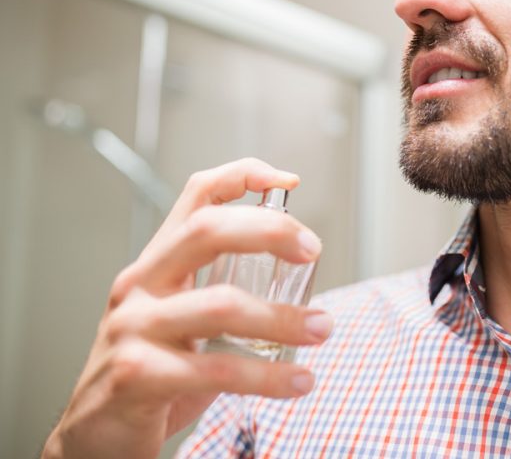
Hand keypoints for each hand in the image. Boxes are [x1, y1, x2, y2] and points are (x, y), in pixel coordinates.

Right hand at [43, 158, 330, 458]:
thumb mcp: (182, 322)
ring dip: (283, 317)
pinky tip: (297, 382)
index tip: (288, 180)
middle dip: (268, 231)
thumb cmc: (149, 377)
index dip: (241, 175)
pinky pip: (215, 370)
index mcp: (156, 266)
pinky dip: (268, 378)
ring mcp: (133, 329)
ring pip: (220, 306)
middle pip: (206, 230)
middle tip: (313, 250)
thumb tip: (299, 281)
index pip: (194, 197)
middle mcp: (140, 287)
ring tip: (322, 328)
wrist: (91, 440)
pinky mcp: (135, 376)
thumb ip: (224, 294)